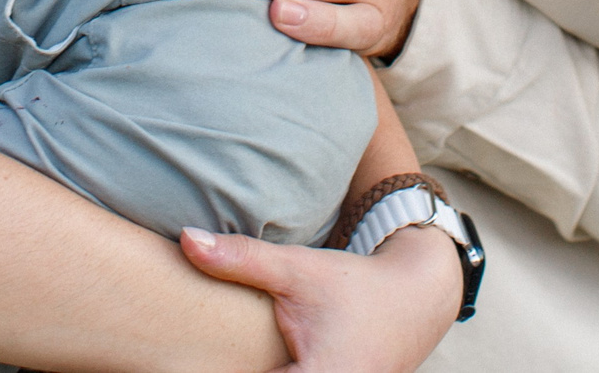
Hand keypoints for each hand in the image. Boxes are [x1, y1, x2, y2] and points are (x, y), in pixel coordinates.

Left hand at [180, 224, 459, 371]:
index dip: (217, 369)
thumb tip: (186, 239)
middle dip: (235, 367)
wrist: (415, 298)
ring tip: (232, 352)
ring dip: (249, 368)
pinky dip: (269, 369)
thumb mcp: (298, 270)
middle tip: (199, 355)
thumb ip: (241, 260)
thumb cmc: (355, 286)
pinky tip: (255, 356)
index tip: (184, 361)